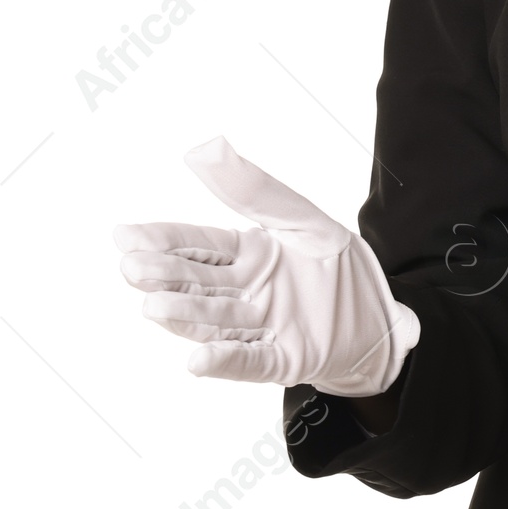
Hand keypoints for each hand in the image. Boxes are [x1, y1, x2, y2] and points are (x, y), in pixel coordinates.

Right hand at [115, 136, 419, 396]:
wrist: (382, 315)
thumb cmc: (337, 265)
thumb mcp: (303, 219)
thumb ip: (257, 191)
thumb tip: (205, 147)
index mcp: (246, 255)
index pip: (196, 244)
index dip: (162, 240)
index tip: (125, 235)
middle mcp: (244, 293)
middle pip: (197, 284)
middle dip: (164, 277)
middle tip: (133, 268)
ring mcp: (260, 329)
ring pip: (214, 322)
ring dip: (185, 317)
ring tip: (155, 307)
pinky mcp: (284, 360)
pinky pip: (250, 360)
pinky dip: (225, 360)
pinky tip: (198, 360)